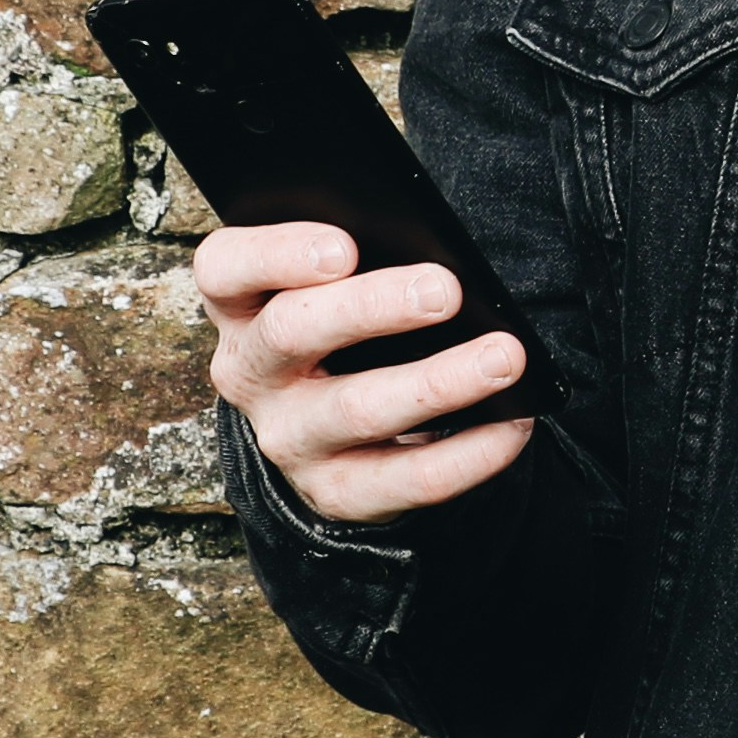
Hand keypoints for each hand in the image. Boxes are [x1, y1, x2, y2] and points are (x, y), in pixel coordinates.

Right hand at [192, 223, 533, 522]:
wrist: (332, 430)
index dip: (278, 254)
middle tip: (445, 290)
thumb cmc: (344, 324)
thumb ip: (364, 261)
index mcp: (241, 302)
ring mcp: (288, 436)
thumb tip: (438, 250)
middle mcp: (252, 370)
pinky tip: (511, 424)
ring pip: (356, 409)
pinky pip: (405, 478)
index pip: (226, 268)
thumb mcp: (332, 286)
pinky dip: (467, 453)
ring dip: (437, 381)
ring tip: (503, 357)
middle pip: (293, 332)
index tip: (345, 246)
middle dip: (373, 307)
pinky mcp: (335, 490)